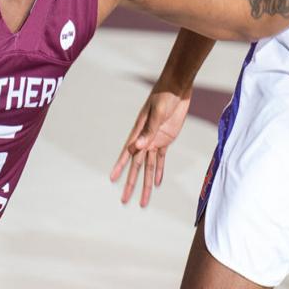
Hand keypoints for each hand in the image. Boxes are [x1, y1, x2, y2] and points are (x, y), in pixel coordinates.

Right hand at [109, 84, 192, 206]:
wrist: (177, 88)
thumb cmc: (164, 96)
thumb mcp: (158, 113)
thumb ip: (149, 131)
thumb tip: (138, 147)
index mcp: (139, 133)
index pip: (128, 154)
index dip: (120, 167)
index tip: (111, 179)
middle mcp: (145, 139)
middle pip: (138, 166)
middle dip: (132, 184)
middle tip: (125, 200)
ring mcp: (155, 140)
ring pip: (149, 166)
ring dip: (147, 183)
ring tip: (143, 200)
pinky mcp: (166, 140)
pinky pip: (161, 159)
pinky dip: (159, 171)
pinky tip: (157, 183)